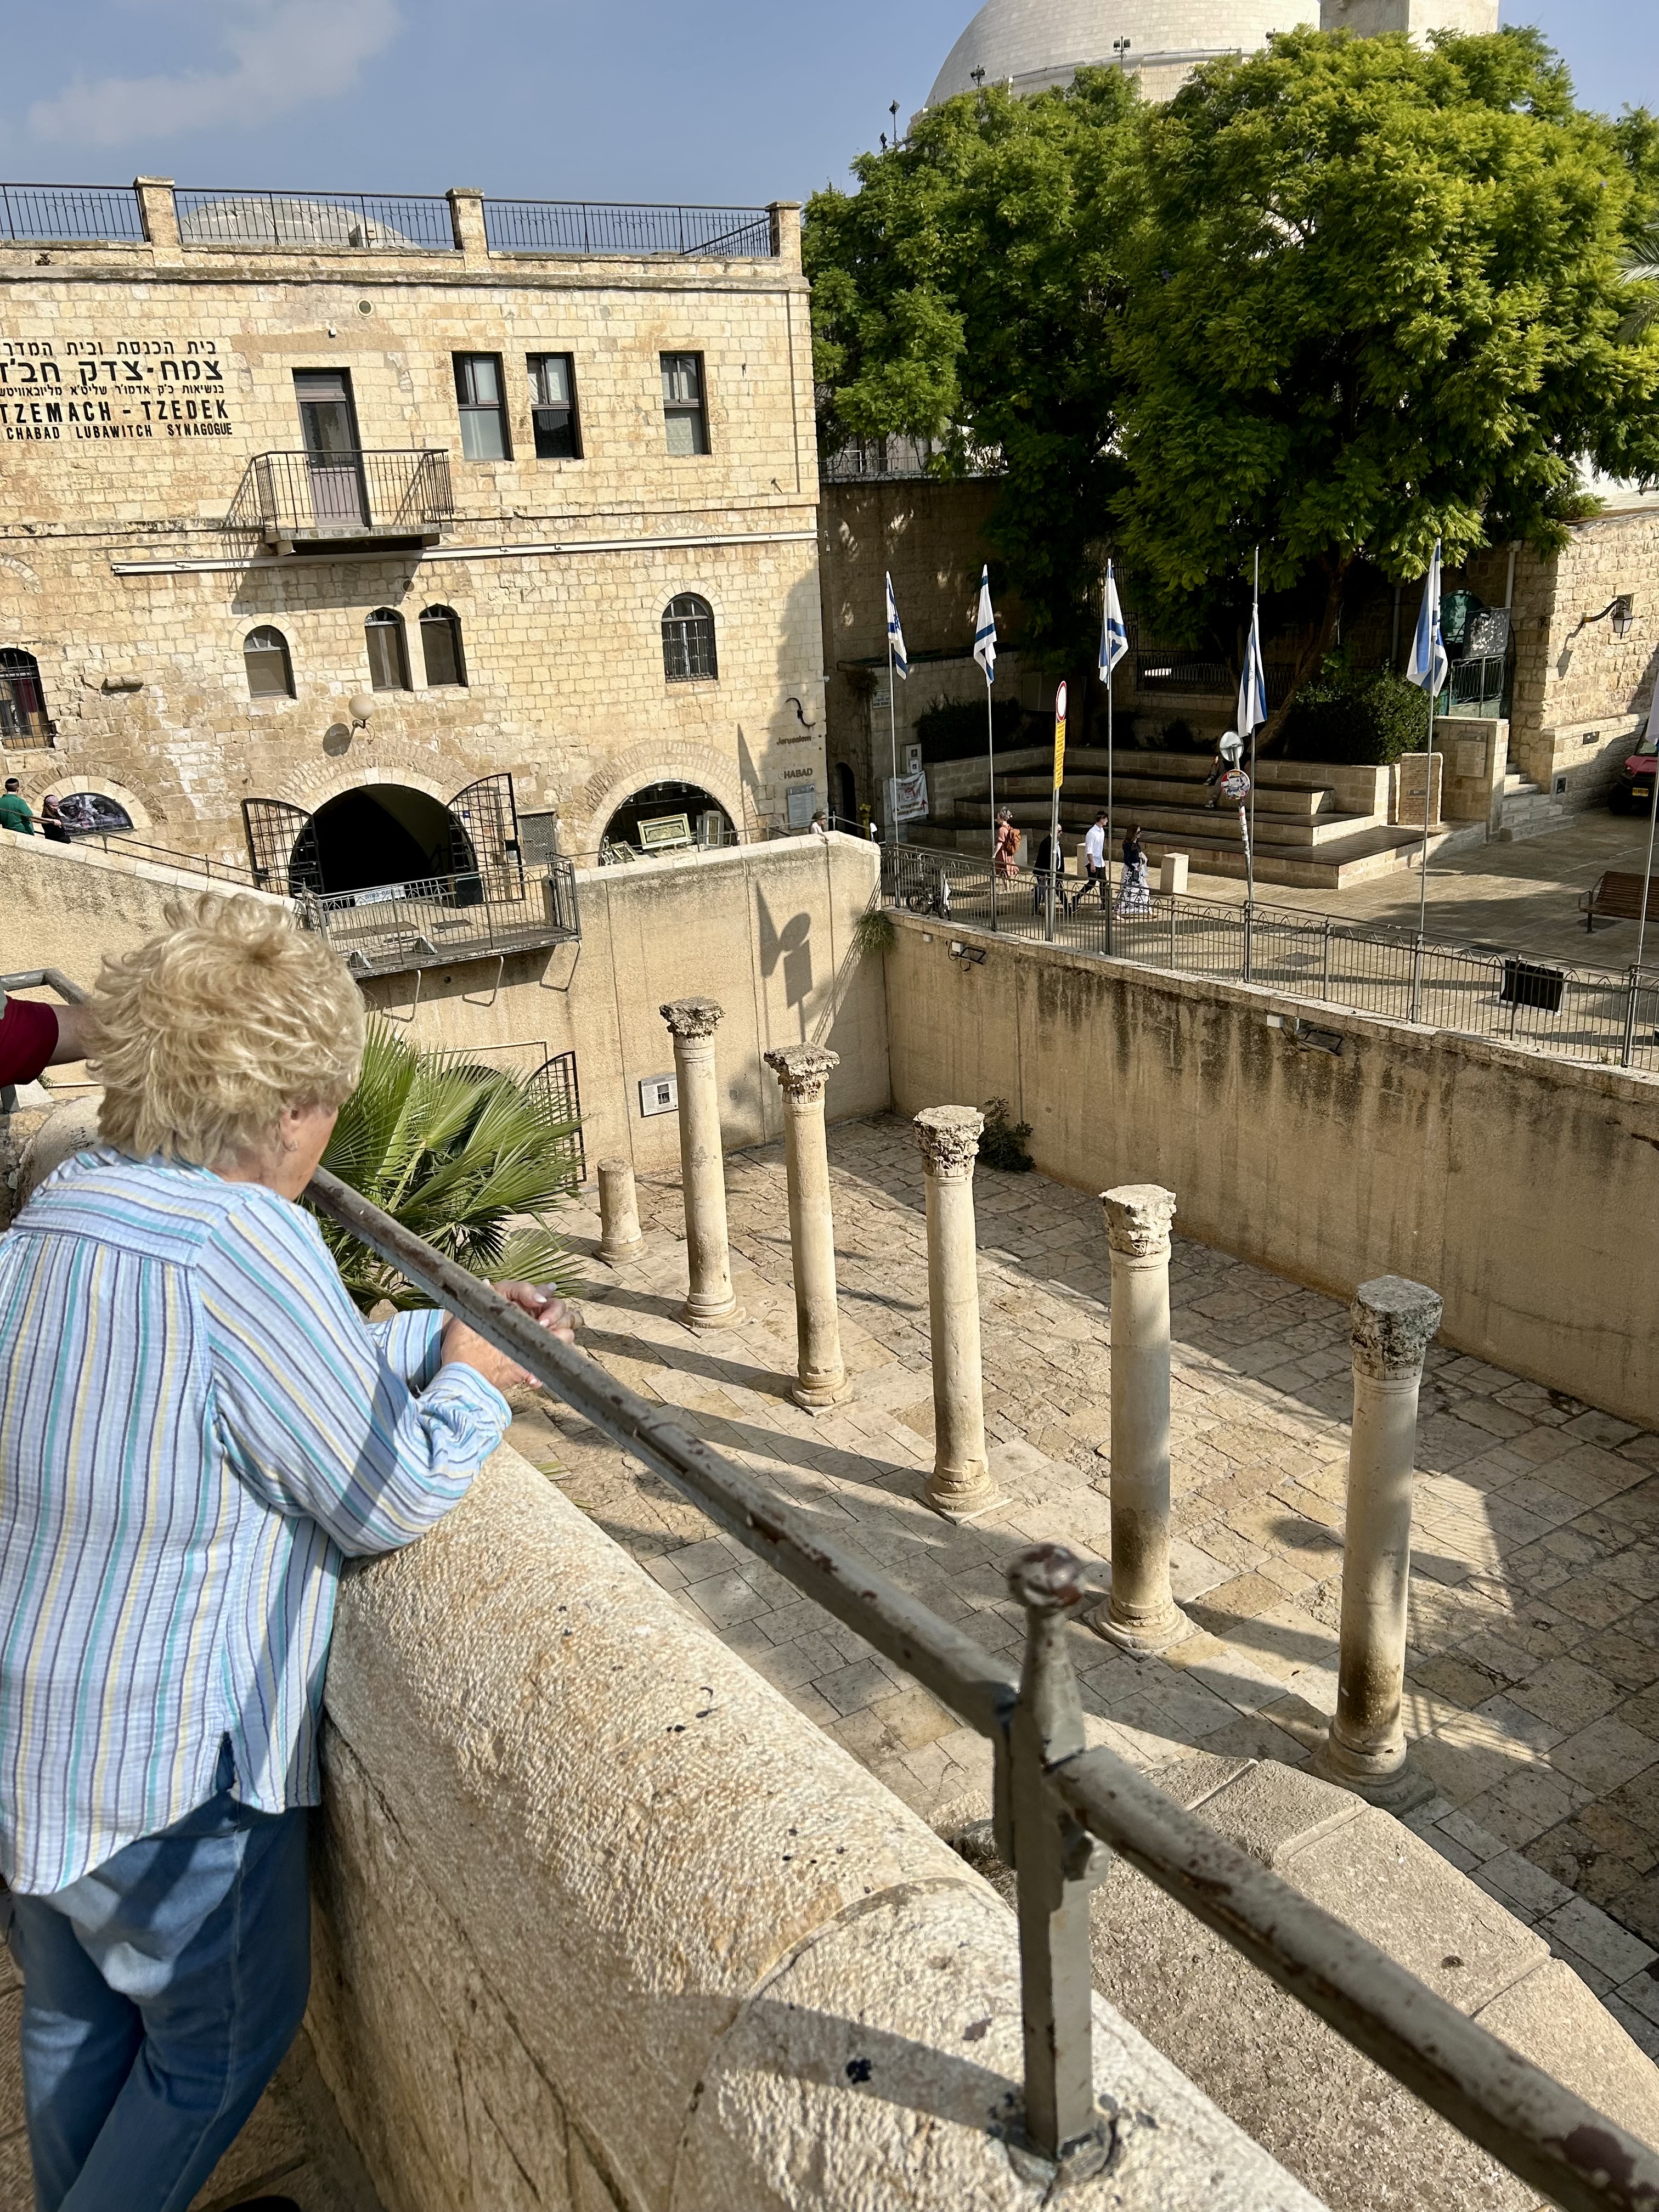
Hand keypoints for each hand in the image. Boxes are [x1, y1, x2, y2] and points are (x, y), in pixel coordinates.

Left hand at [439, 1280, 576, 1394]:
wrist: (463, 1373)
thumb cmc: (463, 1340)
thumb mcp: (471, 1312)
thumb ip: (485, 1294)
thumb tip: (490, 1282)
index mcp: (521, 1306)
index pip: (545, 1293)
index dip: (545, 1293)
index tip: (537, 1301)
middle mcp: (532, 1322)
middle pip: (563, 1310)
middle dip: (556, 1314)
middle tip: (541, 1324)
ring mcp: (536, 1343)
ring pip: (567, 1334)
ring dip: (560, 1337)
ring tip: (539, 1344)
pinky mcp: (535, 1364)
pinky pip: (555, 1363)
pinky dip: (545, 1369)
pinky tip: (529, 1376)